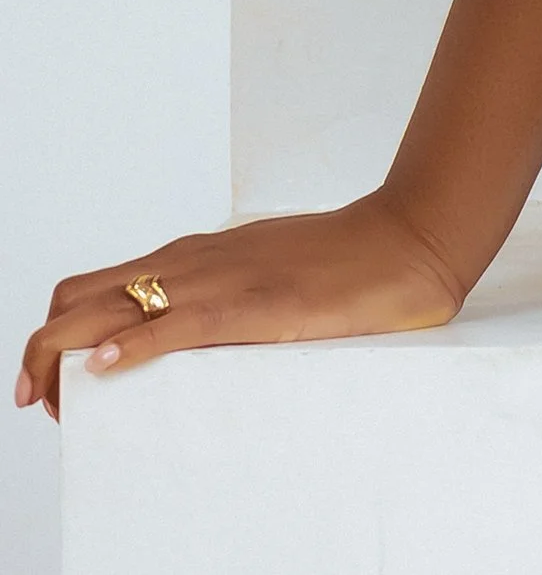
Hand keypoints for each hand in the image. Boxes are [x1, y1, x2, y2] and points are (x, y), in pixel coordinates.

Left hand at [16, 193, 464, 420]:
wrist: (402, 241)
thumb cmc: (340, 264)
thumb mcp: (261, 276)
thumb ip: (220, 301)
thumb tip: (186, 341)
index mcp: (193, 257)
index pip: (95, 287)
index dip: (55, 335)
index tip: (54, 385)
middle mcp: (192, 261)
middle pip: (81, 296)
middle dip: (41, 350)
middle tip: (37, 401)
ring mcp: (218, 279)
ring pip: (109, 307)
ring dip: (62, 353)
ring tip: (49, 400)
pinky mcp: (250, 304)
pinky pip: (173, 324)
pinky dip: (129, 345)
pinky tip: (105, 367)